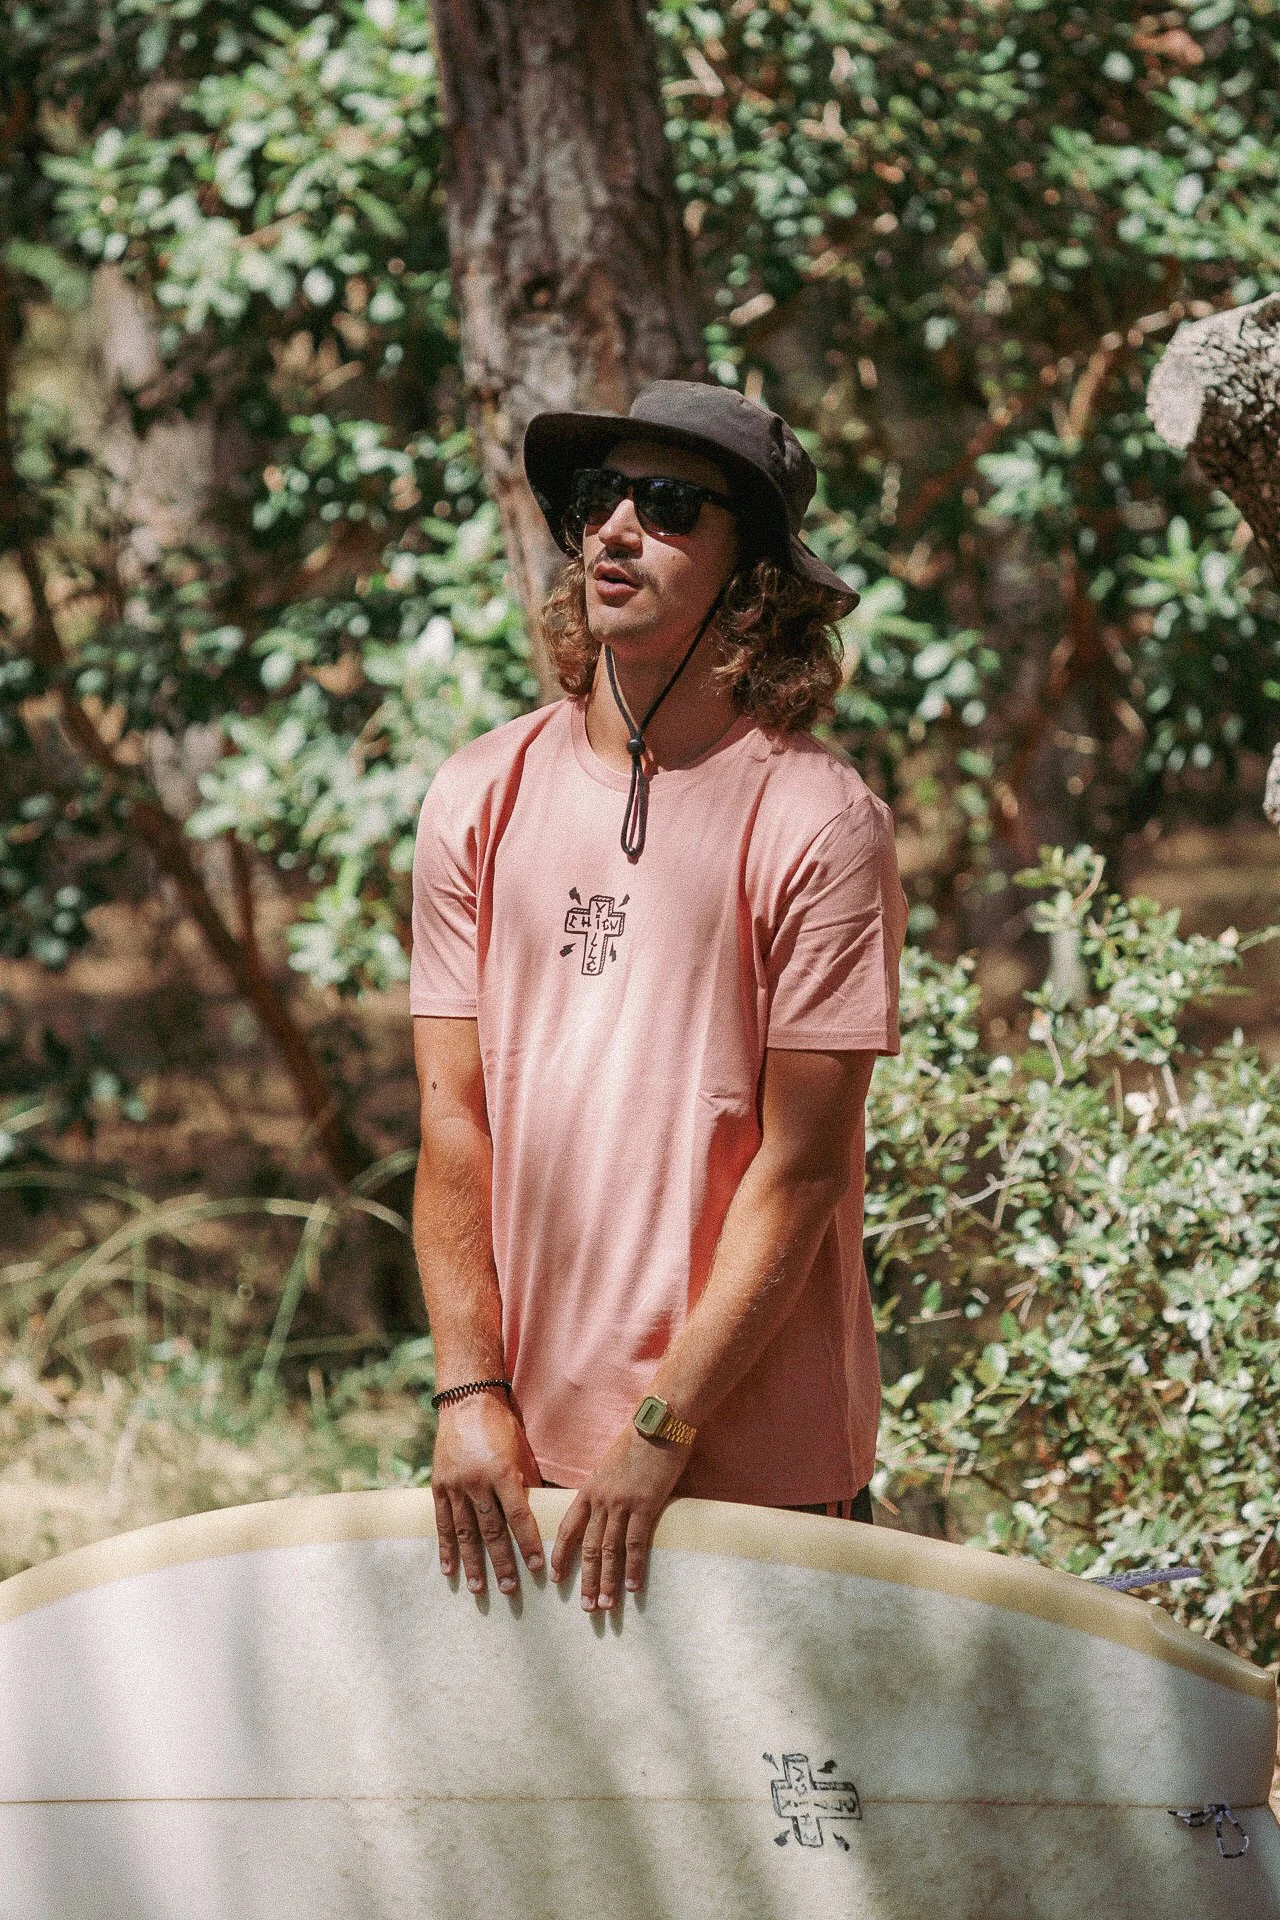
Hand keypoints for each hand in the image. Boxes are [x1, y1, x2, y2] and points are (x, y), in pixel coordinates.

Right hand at [431, 1392, 543, 1596]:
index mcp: (502, 1472)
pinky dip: (446, 1547)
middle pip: (492, 1530)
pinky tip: (449, 1569)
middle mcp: (477, 1482)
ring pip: (466, 1532)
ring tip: (479, 1588)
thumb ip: (523, 1485)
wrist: (466, 1402)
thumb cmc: (501, 1427)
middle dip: (502, 1562)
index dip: (528, 1543)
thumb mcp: (520, 1453)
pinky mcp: (439, 1486)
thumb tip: (533, 1518)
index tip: (537, 1567)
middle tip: (510, 1588)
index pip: (518, 1516)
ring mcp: (455, 1485)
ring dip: (473, 1563)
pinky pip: (443, 1522)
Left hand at [549, 1423, 688, 1611]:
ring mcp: (622, 1503)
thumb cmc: (638, 1441)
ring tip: (606, 1606)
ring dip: (607, 1581)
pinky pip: (636, 1543)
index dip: (562, 1555)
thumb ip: (605, 1489)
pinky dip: (634, 1568)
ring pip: (609, 1551)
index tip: (557, 1578)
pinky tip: (634, 1587)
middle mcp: (601, 1500)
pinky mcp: (645, 1505)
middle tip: (586, 1607)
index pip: (568, 1528)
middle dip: (586, 1580)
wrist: (658, 1424)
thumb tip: (606, 1509)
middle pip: (588, 1547)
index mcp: (590, 1489)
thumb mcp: (610, 1465)